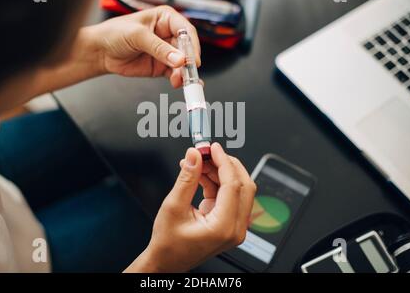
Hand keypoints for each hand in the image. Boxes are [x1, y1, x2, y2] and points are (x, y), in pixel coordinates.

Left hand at [89, 5, 200, 87]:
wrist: (100, 52)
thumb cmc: (115, 33)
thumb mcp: (137, 36)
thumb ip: (159, 48)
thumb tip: (178, 59)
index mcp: (165, 18)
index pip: (185, 30)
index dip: (191, 45)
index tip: (192, 59)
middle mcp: (169, 34)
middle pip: (187, 49)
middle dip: (188, 62)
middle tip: (187, 73)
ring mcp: (166, 52)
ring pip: (182, 63)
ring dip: (184, 73)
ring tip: (180, 81)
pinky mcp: (161, 66)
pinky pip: (174, 74)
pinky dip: (179, 80)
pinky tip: (180, 84)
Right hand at [125, 143, 256, 272]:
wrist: (166, 262)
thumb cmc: (168, 244)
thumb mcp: (173, 207)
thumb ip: (186, 178)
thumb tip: (194, 156)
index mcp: (224, 227)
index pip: (233, 185)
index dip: (223, 162)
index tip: (213, 148)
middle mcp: (235, 228)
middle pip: (243, 185)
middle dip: (226, 164)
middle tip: (208, 152)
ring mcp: (234, 226)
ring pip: (237, 189)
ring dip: (219, 172)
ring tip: (198, 162)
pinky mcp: (228, 222)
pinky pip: (228, 195)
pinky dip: (215, 182)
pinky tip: (199, 173)